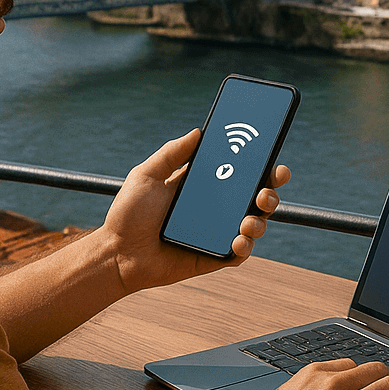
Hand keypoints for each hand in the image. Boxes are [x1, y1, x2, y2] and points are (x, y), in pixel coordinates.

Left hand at [101, 129, 290, 294]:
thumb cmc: (128, 215)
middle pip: (255, 197)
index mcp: (203, 187)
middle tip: (267, 189)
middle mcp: (215, 209)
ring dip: (260, 220)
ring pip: (254, 225)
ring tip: (248, 219)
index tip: (271, 155)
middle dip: (270, 191)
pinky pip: (239, 254)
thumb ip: (171, 153)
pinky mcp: (213, 258)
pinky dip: (245, 246)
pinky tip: (238, 239)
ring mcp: (216, 233)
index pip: (239, 172)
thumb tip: (198, 131)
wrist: (116, 254)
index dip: (259, 164)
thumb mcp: (146, 175)